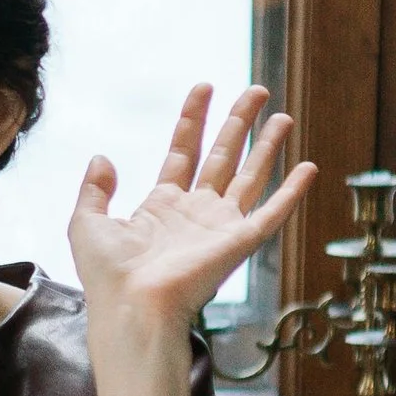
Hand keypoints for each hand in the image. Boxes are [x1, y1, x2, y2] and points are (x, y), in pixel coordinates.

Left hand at [69, 85, 315, 348]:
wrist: (131, 307)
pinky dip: (291, 192)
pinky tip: (309, 167)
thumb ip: (94, 189)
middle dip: (238, 122)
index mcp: (161, 207)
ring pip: (250, 176)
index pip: (183, 151)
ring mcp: (220, 227)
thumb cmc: (108, 276)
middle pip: (222, 156)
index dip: (193, 119)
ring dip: (267, 146)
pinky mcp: (239, 242)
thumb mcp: (87, 223)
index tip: (204, 87)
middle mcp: (195, 213)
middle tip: (256, 90)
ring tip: (282, 116)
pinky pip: (272, 213)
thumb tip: (101, 157)